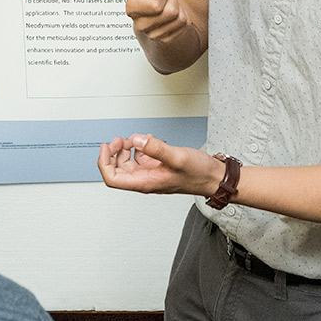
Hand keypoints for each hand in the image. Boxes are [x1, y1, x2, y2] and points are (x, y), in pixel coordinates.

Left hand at [97, 133, 222, 196]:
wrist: (215, 177)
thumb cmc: (199, 175)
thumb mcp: (177, 158)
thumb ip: (156, 149)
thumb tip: (137, 140)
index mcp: (145, 182)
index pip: (113, 179)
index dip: (105, 163)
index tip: (106, 147)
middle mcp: (145, 179)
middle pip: (118, 169)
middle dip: (115, 152)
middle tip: (120, 139)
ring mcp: (152, 173)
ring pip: (129, 162)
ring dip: (128, 148)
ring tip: (136, 138)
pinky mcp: (159, 166)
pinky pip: (142, 157)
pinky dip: (141, 147)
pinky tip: (148, 140)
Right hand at [126, 0, 188, 42]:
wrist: (157, 3)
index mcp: (132, 8)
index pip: (156, 6)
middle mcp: (140, 24)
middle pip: (171, 12)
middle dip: (172, 0)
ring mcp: (153, 34)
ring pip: (179, 19)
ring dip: (178, 8)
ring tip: (168, 4)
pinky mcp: (165, 39)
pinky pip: (184, 26)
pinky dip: (182, 17)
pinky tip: (171, 14)